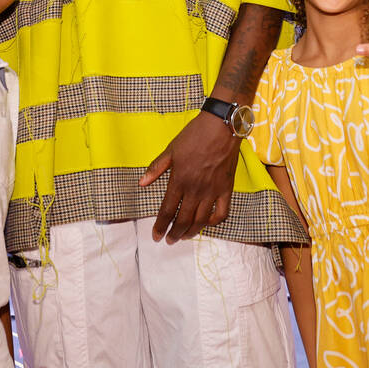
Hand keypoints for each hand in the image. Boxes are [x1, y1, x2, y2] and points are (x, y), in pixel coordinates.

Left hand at [139, 112, 239, 243]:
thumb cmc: (194, 135)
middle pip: (183, 220)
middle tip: (169, 240)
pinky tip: (207, 223)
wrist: (221, 126)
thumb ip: (156, 168)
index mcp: (179, 180)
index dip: (160, 226)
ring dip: (191, 232)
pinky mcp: (227, 189)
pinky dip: (214, 222)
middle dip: (174, 234)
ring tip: (184, 237)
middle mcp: (195, 189)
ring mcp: (212, 191)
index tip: (156, 236)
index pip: (167, 211)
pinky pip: (221, 213)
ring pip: (201, 221)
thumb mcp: (171, 149)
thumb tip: (141, 184)